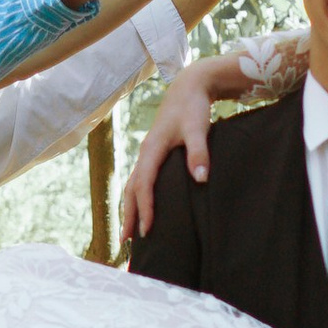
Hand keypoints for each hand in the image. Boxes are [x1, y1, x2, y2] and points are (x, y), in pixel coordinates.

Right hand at [120, 58, 245, 238]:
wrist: (190, 86)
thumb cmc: (194, 107)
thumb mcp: (199, 128)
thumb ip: (199, 154)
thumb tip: (201, 180)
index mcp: (152, 149)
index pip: (143, 185)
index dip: (145, 209)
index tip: (147, 230)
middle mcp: (145, 153)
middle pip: (131, 189)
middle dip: (129, 215)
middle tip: (126, 242)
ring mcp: (148, 153)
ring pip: (133, 185)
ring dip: (131, 208)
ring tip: (130, 231)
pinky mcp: (154, 152)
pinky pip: (140, 179)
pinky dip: (138, 197)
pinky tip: (143, 207)